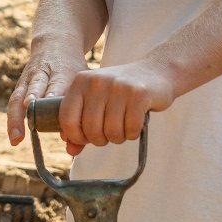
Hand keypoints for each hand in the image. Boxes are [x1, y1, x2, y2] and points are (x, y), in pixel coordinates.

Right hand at [6, 49, 84, 147]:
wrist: (55, 44)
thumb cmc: (72, 69)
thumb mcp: (80, 80)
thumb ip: (78, 107)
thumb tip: (69, 138)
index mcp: (62, 70)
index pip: (58, 83)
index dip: (53, 94)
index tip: (52, 106)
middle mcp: (42, 73)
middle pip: (35, 87)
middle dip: (33, 99)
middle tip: (31, 116)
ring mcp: (28, 78)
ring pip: (19, 96)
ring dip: (18, 117)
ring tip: (17, 137)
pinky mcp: (20, 85)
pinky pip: (14, 103)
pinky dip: (14, 121)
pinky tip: (15, 137)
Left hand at [50, 60, 176, 154]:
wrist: (155, 71)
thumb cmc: (120, 92)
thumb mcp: (96, 102)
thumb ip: (80, 125)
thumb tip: (71, 150)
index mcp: (80, 82)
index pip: (66, 118)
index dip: (75, 136)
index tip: (86, 139)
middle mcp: (97, 82)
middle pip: (91, 129)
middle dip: (100, 140)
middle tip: (109, 133)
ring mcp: (118, 86)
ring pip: (112, 131)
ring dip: (118, 138)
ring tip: (123, 128)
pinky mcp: (139, 94)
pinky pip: (131, 128)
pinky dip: (133, 133)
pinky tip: (135, 124)